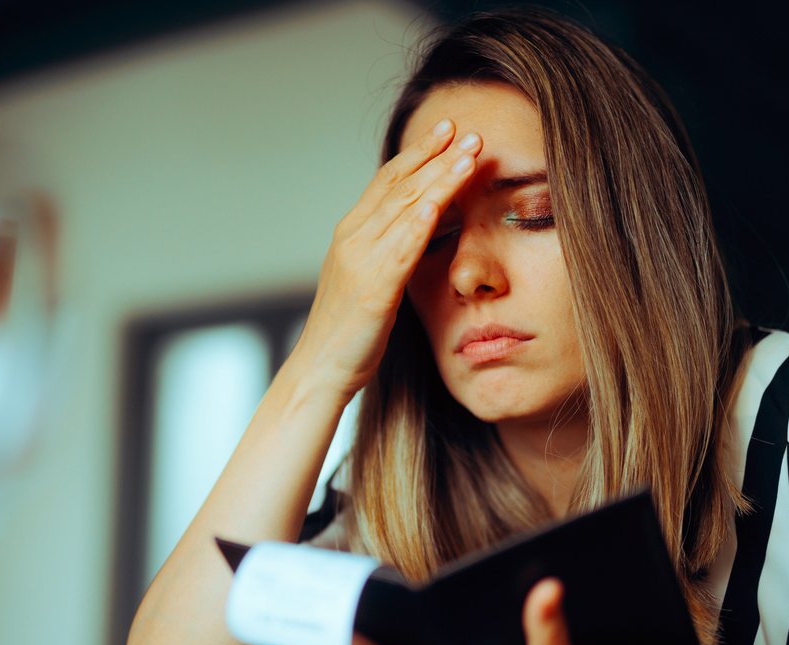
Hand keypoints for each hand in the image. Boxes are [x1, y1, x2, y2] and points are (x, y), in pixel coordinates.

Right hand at [291, 119, 482, 399]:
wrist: (320, 369)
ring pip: (405, 208)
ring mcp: (361, 261)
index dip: (419, 154)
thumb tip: (419, 230)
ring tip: (468, 154)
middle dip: (435, 155)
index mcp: (351, 234)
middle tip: (467, 130)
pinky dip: (420, 222)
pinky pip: (400, 248)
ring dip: (439, 178)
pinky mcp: (373, 288)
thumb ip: (389, 252)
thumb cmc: (349, 333)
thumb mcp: (371, 281)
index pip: (389, 182)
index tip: (447, 132)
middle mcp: (353, 238)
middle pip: (399, 185)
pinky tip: (439, 201)